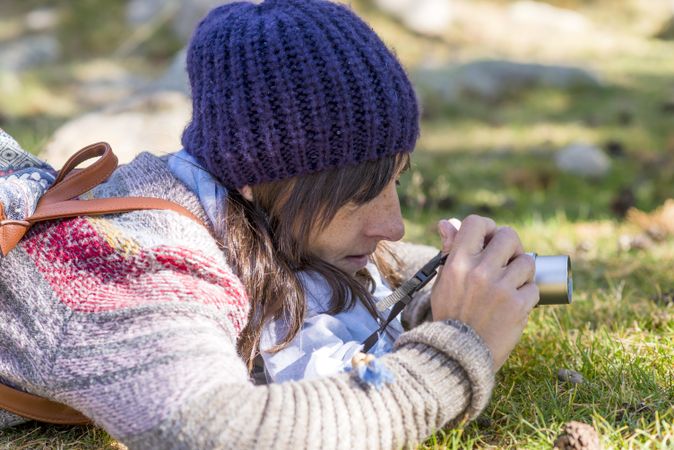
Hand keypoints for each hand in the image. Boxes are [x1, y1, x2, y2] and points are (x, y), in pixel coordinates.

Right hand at [430, 215, 538, 369]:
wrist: (457, 356)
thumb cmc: (450, 316)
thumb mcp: (443, 281)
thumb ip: (449, 251)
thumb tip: (448, 223)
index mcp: (458, 263)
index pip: (477, 223)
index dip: (488, 227)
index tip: (490, 238)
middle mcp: (479, 271)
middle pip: (509, 236)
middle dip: (512, 246)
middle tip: (508, 260)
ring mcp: (501, 288)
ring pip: (527, 261)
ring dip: (523, 271)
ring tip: (512, 284)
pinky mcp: (518, 306)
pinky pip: (534, 287)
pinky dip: (527, 295)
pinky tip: (515, 304)